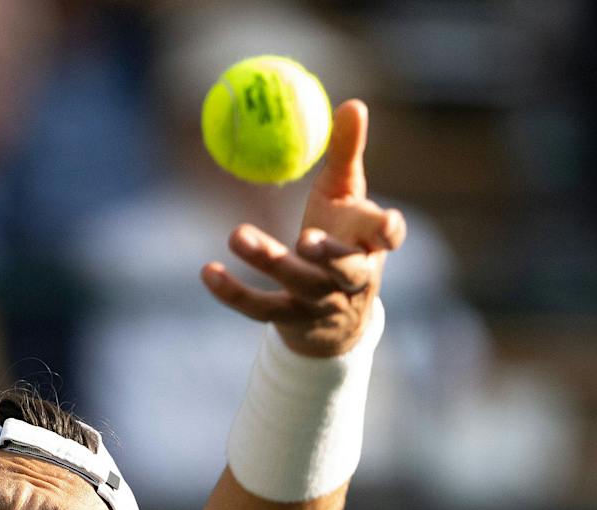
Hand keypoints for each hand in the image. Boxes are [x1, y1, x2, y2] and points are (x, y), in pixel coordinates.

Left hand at [201, 99, 406, 358]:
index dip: (389, 232)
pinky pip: (259, 309)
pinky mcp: (290, 320)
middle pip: (343, 268)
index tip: (386, 224)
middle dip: (328, 254)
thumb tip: (353, 103)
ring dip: (269, 261)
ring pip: (298, 284)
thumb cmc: (341, 240)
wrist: (333, 319)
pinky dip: (232, 292)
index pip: (388, 239)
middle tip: (306, 238)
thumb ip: (347, 154)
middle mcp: (351, 279)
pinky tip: (208, 272)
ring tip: (237, 235)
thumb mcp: (345, 197)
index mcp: (370, 245)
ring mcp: (320, 303)